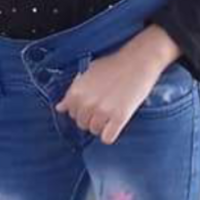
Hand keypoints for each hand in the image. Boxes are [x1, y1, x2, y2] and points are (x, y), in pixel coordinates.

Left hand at [56, 25, 181, 144]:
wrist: (138, 60)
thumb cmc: (114, 64)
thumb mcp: (88, 72)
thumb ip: (73, 91)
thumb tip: (60, 107)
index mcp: (77, 91)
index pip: (71, 112)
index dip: (81, 108)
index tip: (91, 103)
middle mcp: (87, 103)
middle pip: (82, 123)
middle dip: (90, 117)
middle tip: (103, 106)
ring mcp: (103, 111)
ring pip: (94, 131)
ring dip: (101, 125)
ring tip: (110, 113)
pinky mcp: (119, 117)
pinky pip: (107, 138)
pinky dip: (110, 134)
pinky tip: (115, 124)